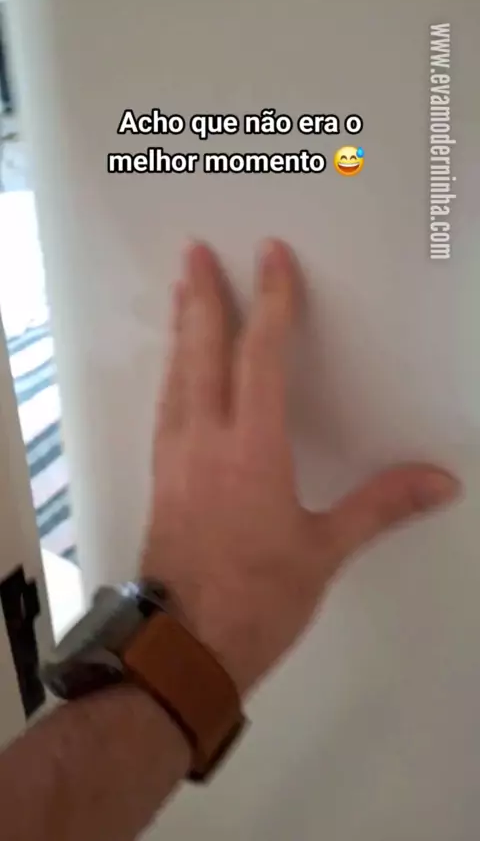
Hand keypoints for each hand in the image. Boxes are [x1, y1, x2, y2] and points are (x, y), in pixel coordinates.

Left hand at [141, 240, 459, 694]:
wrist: (184, 648)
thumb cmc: (252, 602)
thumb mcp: (324, 551)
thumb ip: (381, 506)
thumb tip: (436, 481)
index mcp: (249, 449)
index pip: (260, 355)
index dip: (270, 301)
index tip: (271, 259)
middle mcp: (204, 442)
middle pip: (202, 350)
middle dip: (202, 295)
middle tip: (195, 253)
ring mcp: (174, 459)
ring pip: (176, 374)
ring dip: (181, 329)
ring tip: (180, 294)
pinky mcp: (161, 480)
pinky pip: (164, 407)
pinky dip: (171, 373)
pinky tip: (174, 373)